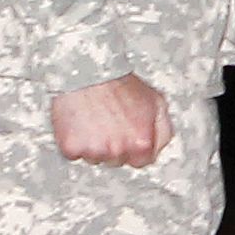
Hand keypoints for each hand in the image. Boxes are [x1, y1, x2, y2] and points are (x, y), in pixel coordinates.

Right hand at [50, 74, 172, 167]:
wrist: (90, 73)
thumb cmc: (121, 84)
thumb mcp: (157, 102)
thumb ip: (162, 130)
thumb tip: (159, 146)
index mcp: (141, 142)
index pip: (143, 161)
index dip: (138, 148)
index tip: (131, 136)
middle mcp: (118, 150)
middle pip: (118, 160)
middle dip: (117, 146)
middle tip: (112, 121)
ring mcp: (94, 151)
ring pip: (96, 158)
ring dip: (96, 145)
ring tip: (97, 119)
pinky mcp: (71, 149)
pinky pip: (75, 153)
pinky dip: (77, 142)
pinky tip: (82, 123)